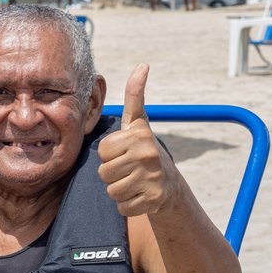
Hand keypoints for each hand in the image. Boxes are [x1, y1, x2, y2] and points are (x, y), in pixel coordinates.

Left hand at [97, 64, 177, 216]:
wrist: (169, 184)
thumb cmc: (144, 149)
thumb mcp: (138, 122)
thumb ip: (135, 95)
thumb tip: (142, 65)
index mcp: (139, 135)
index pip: (102, 150)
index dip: (109, 154)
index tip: (124, 152)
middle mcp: (148, 154)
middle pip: (104, 173)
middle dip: (112, 174)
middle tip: (128, 169)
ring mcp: (152, 178)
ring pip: (112, 191)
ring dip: (118, 190)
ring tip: (133, 182)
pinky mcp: (153, 200)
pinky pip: (122, 207)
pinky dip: (127, 205)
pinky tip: (139, 196)